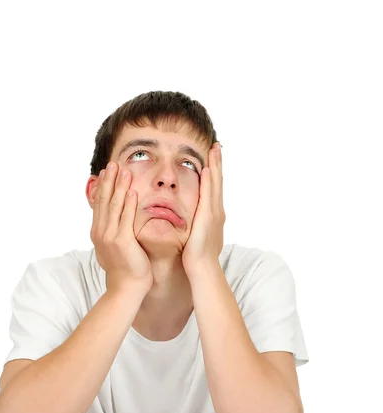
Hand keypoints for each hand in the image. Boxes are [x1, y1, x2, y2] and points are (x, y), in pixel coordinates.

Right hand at [90, 161, 152, 293]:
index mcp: (98, 232)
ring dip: (119, 186)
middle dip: (109, 180)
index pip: (99, 204)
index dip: (103, 186)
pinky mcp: (121, 241)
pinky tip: (132, 190)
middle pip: (104, 200)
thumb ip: (114, 232)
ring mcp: (109, 236)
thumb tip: (117, 223)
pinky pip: (125, 217)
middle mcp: (101, 231)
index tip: (107, 172)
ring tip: (123, 170)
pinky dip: (128, 203)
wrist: (127, 287)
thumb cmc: (126, 268)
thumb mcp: (115, 247)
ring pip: (114, 205)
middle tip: (113, 163)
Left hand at [182, 143, 225, 275]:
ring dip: (216, 166)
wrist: (202, 267)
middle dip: (218, 163)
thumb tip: (194, 221)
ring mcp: (214, 213)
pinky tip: (207, 169)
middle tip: (217, 145)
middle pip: (218, 181)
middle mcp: (217, 210)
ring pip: (216, 184)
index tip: (213, 156)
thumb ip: (197, 225)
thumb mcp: (197, 235)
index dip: (215, 171)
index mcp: (213, 214)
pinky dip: (209, 181)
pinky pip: (208, 195)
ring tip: (215, 149)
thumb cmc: (197, 256)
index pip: (214, 188)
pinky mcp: (208, 217)